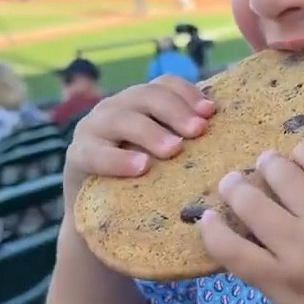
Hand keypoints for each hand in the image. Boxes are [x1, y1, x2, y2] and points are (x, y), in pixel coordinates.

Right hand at [63, 75, 215, 210]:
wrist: (101, 218)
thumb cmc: (144, 185)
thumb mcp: (167, 158)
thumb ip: (186, 139)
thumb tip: (227, 132)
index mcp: (139, 103)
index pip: (164, 84)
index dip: (188, 93)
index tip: (210, 113)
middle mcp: (115, 108)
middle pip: (146, 96)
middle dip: (175, 111)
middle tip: (198, 131)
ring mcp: (92, 129)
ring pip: (121, 119)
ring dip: (150, 132)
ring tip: (174, 149)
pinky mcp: (77, 156)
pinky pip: (95, 153)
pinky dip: (118, 159)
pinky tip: (141, 167)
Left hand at [199, 140, 303, 303]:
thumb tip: (301, 181)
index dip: (300, 154)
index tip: (295, 163)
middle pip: (280, 172)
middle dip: (266, 167)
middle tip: (261, 172)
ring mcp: (300, 253)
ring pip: (250, 202)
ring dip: (236, 189)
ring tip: (231, 187)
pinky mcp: (278, 283)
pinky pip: (232, 250)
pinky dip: (214, 231)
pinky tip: (208, 220)